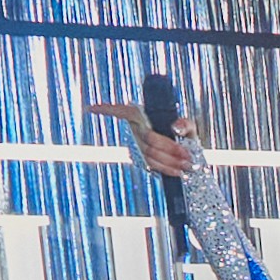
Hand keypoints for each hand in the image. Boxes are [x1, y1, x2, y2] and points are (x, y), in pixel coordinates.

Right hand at [79, 98, 201, 179]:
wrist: (189, 153)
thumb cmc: (185, 135)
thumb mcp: (189, 126)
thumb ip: (185, 124)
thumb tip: (176, 127)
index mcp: (142, 116)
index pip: (121, 111)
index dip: (106, 110)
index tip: (91, 108)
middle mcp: (136, 130)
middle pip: (148, 139)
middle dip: (168, 148)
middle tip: (187, 156)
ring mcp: (137, 146)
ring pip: (150, 154)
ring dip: (169, 161)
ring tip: (187, 165)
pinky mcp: (141, 160)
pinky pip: (152, 165)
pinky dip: (166, 168)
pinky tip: (177, 171)